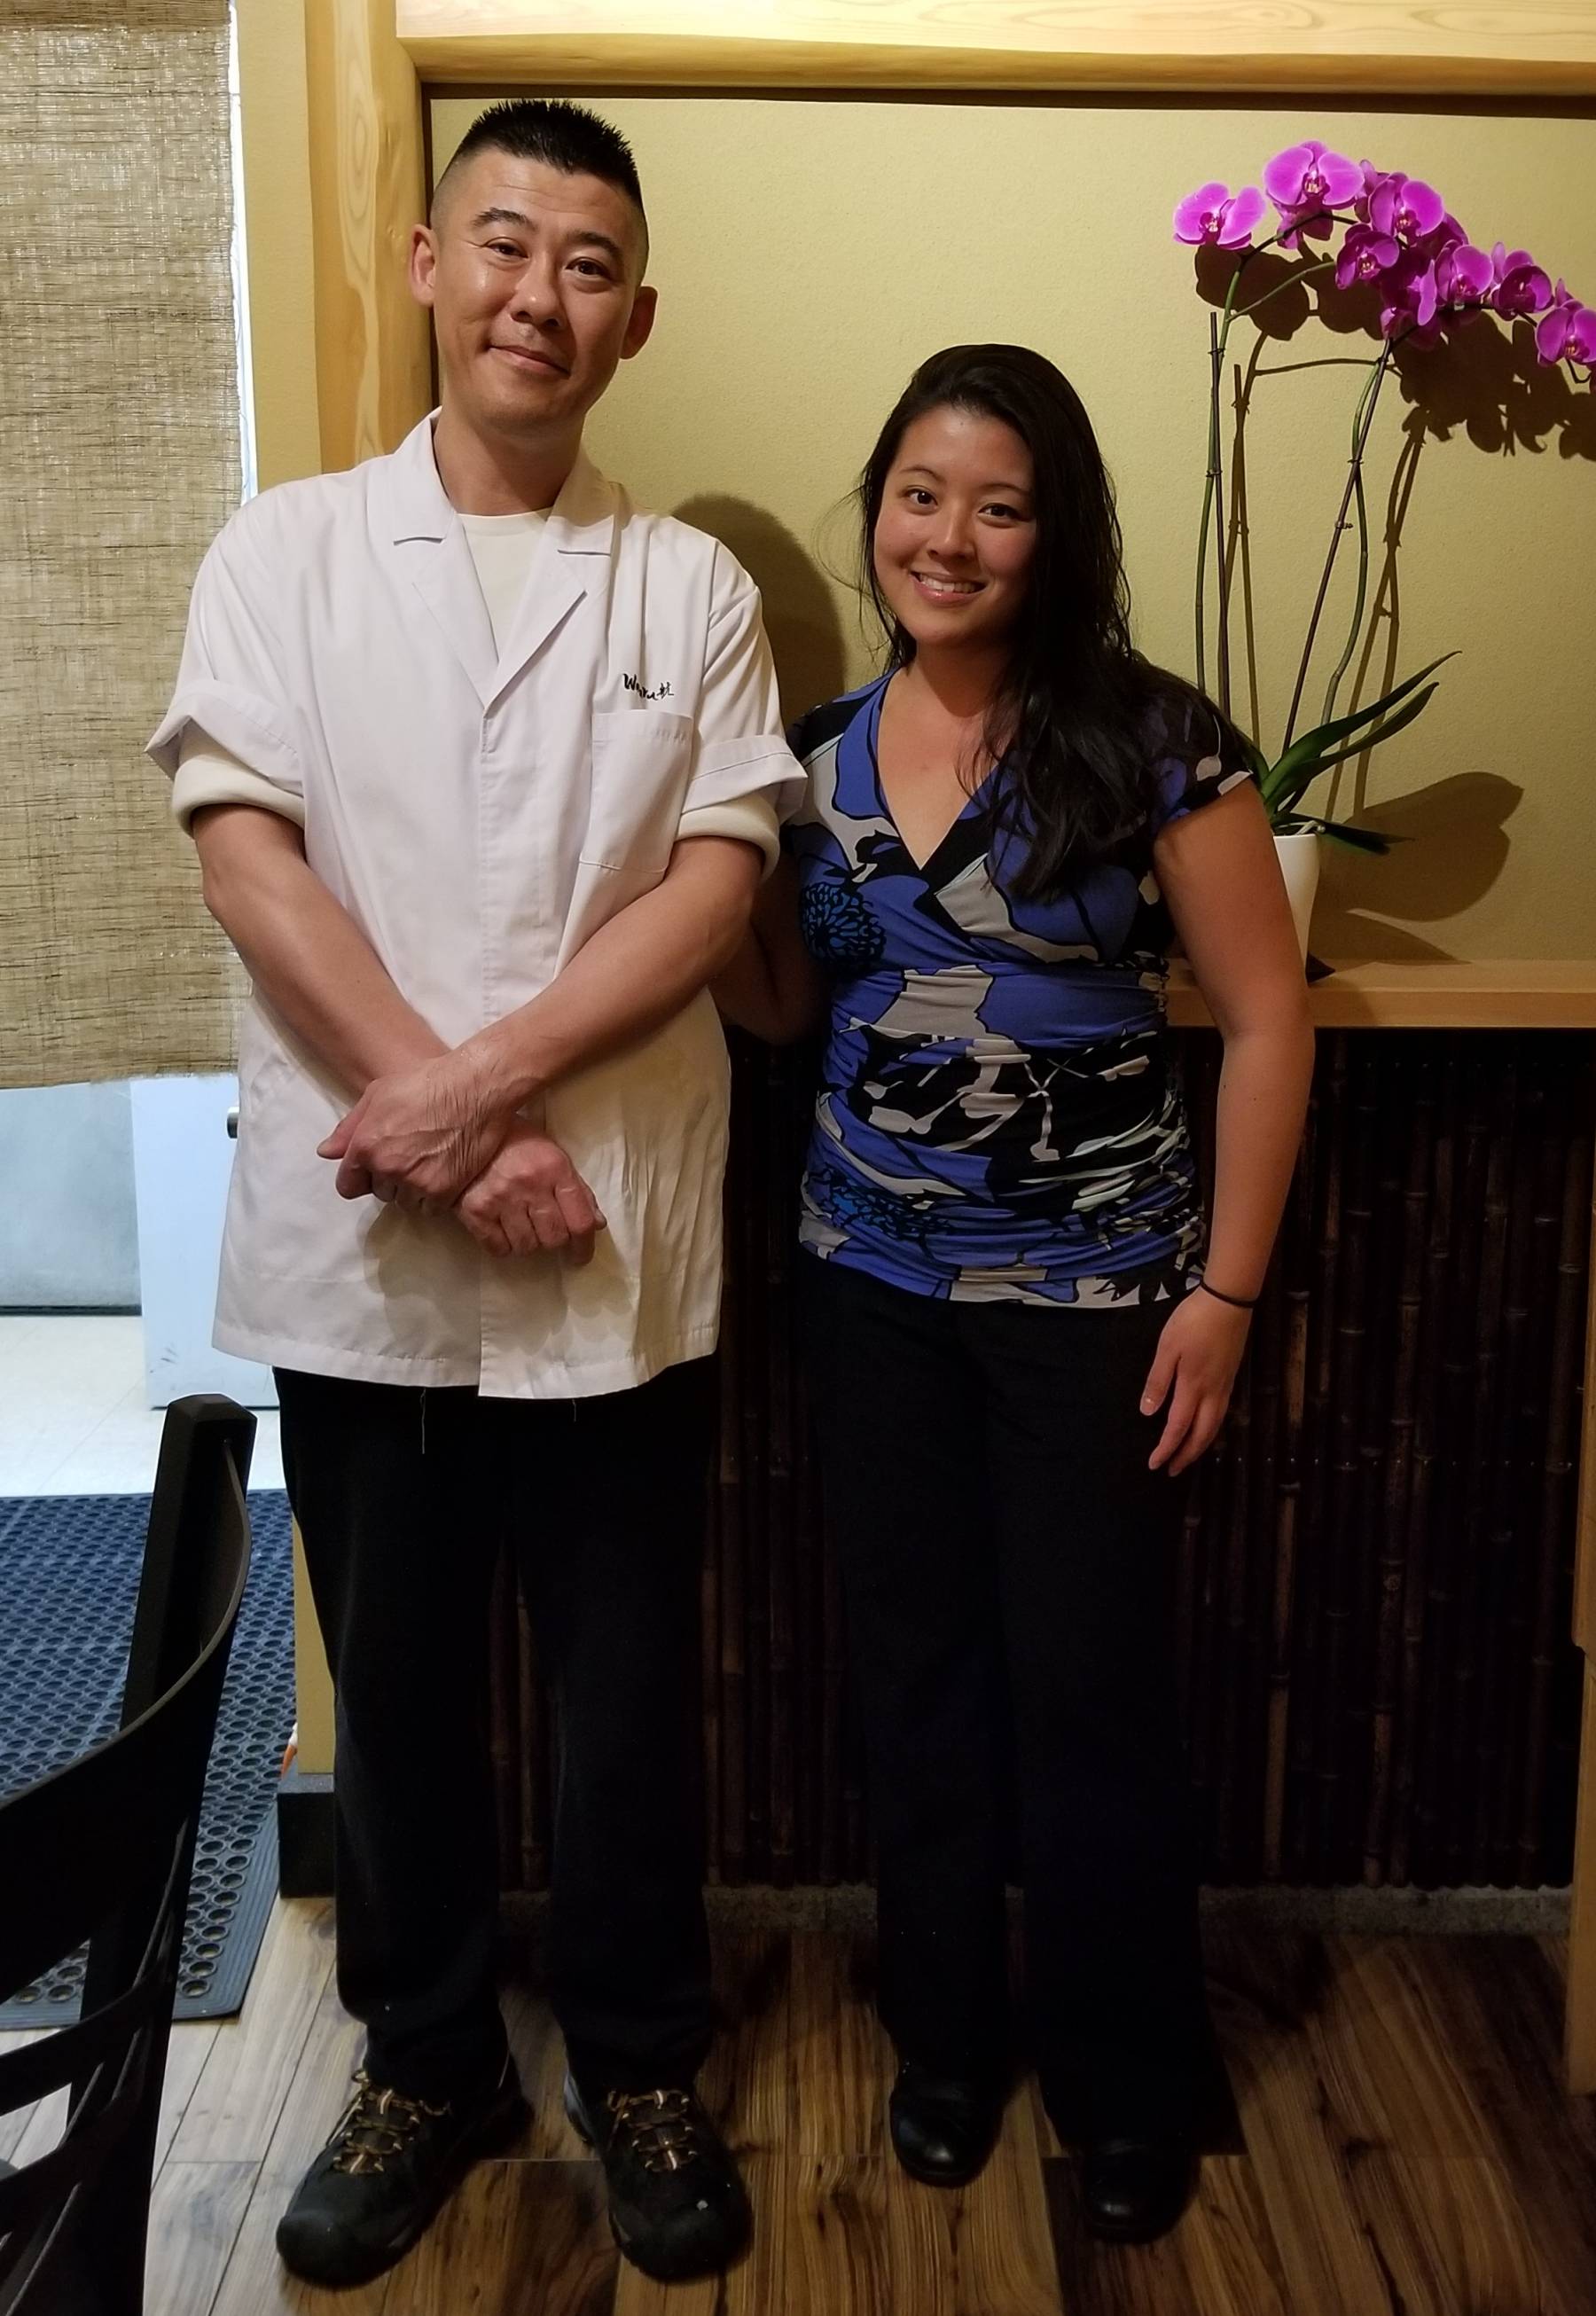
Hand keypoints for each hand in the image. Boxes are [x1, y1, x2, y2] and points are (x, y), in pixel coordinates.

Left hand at [318, 1054, 508, 1207]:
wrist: (476, 1089)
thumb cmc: (426, 1083)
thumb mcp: (378, 1094)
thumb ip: (349, 1127)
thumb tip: (325, 1153)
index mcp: (366, 1146)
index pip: (348, 1186)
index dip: (360, 1178)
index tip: (373, 1170)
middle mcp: (387, 1169)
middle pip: (380, 1193)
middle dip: (391, 1179)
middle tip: (410, 1156)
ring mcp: (417, 1183)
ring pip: (406, 1203)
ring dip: (413, 1190)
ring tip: (429, 1164)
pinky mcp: (444, 1192)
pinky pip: (431, 1209)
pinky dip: (436, 1197)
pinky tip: (445, 1174)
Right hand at [455, 1120, 606, 1261]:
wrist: (467, 1130)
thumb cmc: (516, 1142)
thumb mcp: (552, 1155)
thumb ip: (576, 1189)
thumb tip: (596, 1224)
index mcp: (554, 1169)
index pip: (580, 1221)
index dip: (584, 1246)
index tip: (580, 1256)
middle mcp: (530, 1185)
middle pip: (554, 1238)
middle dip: (553, 1240)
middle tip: (545, 1229)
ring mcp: (500, 1199)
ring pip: (527, 1246)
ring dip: (528, 1242)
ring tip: (521, 1225)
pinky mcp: (475, 1211)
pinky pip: (498, 1248)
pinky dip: (503, 1245)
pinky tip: (501, 1228)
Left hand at [1141, 1286, 1251, 1476]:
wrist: (1229, 1301)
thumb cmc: (1193, 1321)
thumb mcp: (1168, 1348)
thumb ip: (1158, 1381)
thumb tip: (1148, 1413)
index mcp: (1193, 1387)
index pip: (1178, 1428)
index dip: (1166, 1449)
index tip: (1155, 1465)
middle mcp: (1213, 1393)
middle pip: (1201, 1435)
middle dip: (1186, 1456)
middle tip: (1172, 1471)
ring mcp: (1225, 1386)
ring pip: (1214, 1427)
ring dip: (1200, 1446)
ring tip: (1187, 1457)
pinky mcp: (1231, 1377)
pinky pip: (1221, 1414)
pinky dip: (1211, 1430)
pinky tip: (1205, 1429)